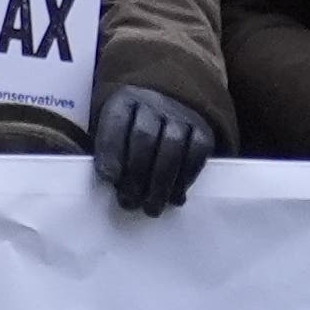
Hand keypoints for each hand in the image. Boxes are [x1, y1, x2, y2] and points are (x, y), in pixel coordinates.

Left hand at [91, 83, 217, 217]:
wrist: (164, 119)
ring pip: (173, 145)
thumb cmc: (128, 137)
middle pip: (145, 137)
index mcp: (123, 102)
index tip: (108, 178)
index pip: (116, 121)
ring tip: (152, 207)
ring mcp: (180, 114)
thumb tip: (111, 182)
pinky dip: (186, 177)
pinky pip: (198, 151)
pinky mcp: (202, 129)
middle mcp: (152, 103)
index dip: (111, 150)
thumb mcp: (110, 137)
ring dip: (161, 182)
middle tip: (129, 202)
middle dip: (136, 174)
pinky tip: (175, 197)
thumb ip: (107, 156)